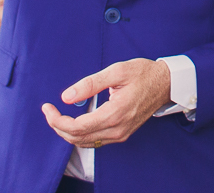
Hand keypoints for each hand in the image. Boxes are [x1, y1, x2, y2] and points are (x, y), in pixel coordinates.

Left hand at [40, 59, 169, 146]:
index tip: (47, 107)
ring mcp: (120, 134)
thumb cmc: (144, 74)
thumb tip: (66, 96)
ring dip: (67, 132)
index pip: (77, 127)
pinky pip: (95, 141)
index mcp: (115, 113)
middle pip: (78, 138)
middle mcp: (117, 129)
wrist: (166, 83)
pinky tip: (74, 121)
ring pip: (85, 142)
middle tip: (49, 111)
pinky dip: (80, 134)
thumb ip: (91, 84)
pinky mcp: (122, 134)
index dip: (57, 120)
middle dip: (58, 126)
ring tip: (58, 116)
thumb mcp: (117, 71)